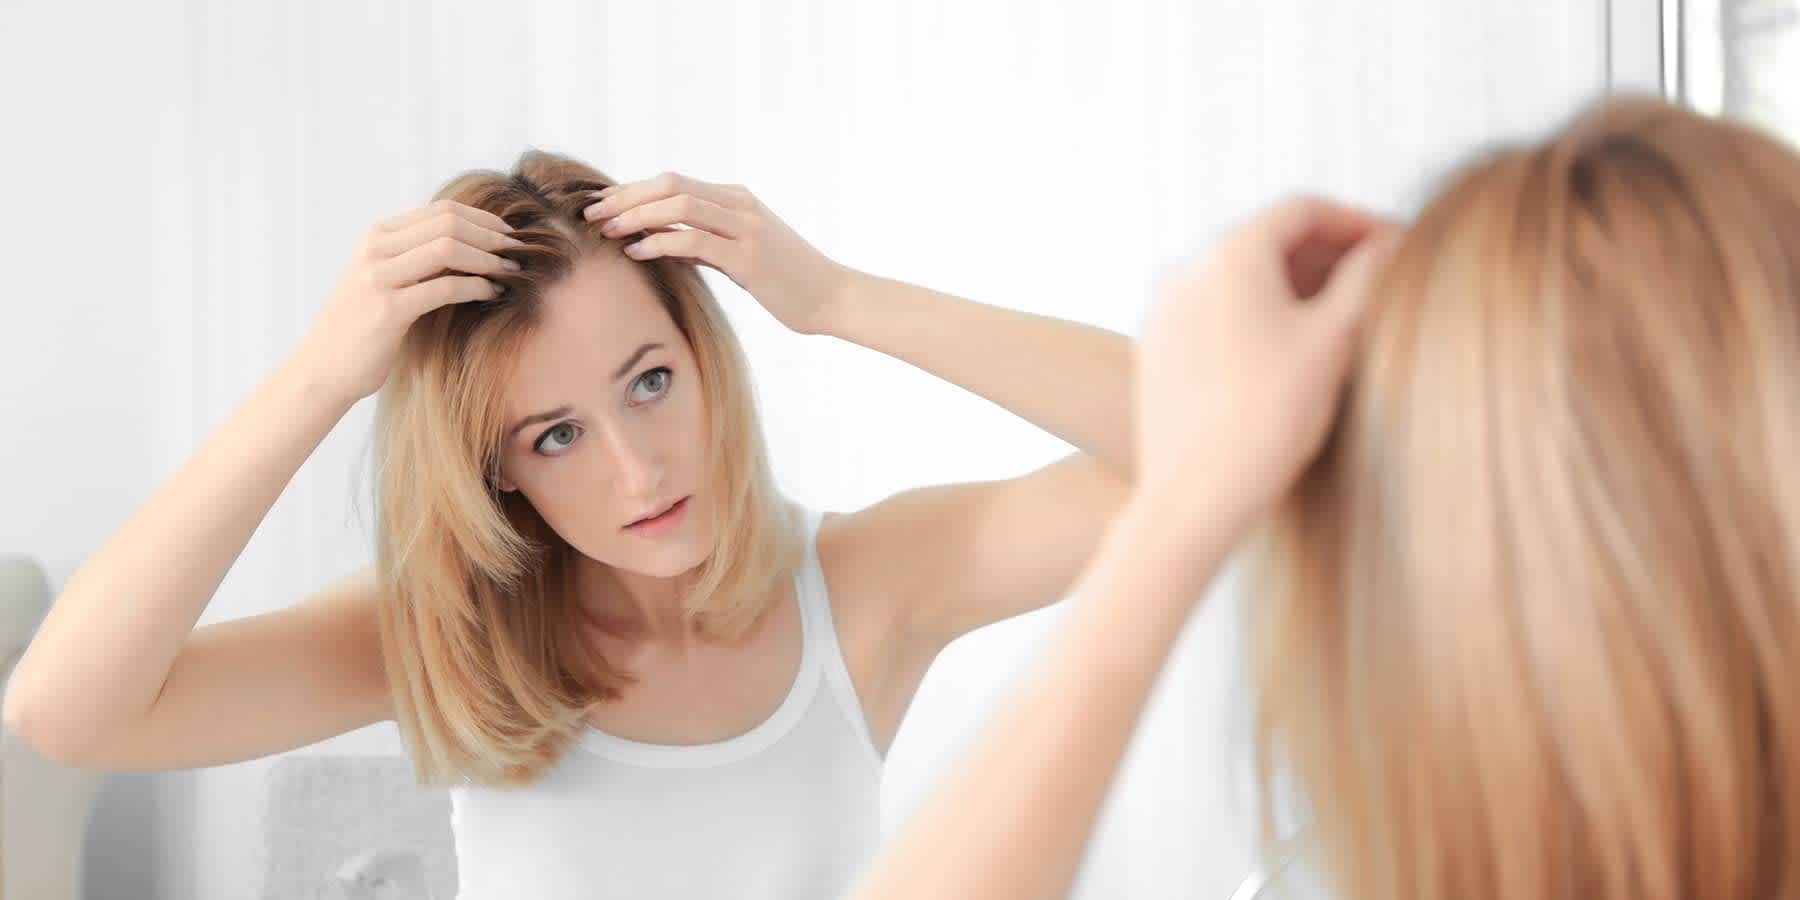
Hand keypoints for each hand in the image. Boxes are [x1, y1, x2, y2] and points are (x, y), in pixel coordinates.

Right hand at [293, 200, 522, 403]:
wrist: (326, 367)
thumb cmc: (366, 325)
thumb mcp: (388, 279)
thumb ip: (418, 257)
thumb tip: (475, 242)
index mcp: (377, 235)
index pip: (441, 211)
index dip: (484, 219)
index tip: (510, 236)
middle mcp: (375, 249)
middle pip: (449, 224)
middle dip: (492, 237)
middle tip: (519, 253)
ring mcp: (378, 277)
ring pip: (448, 249)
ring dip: (488, 260)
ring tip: (512, 272)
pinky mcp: (388, 309)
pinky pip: (444, 288)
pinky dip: (476, 287)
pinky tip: (493, 294)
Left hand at [582, 173, 850, 334]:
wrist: (832, 298)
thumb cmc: (787, 282)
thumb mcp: (741, 257)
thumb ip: (705, 244)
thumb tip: (662, 242)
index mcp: (737, 199)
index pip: (674, 182)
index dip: (632, 190)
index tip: (601, 205)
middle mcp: (740, 205)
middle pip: (670, 185)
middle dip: (626, 197)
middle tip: (591, 213)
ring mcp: (746, 228)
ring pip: (679, 205)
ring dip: (636, 216)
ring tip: (607, 231)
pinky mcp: (749, 257)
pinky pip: (694, 241)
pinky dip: (659, 242)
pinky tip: (637, 252)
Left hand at [1135, 196, 1402, 530]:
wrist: (1194, 495)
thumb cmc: (1267, 418)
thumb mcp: (1334, 340)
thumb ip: (1367, 278)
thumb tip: (1387, 247)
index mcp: (1229, 252)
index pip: (1304, 208)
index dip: (1358, 221)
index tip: (1395, 246)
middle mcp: (1186, 269)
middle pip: (1269, 239)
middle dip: (1328, 254)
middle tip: (1377, 281)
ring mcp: (1164, 308)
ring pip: (1241, 276)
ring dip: (1294, 285)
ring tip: (1341, 318)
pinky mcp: (1156, 347)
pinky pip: (1215, 310)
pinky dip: (1258, 314)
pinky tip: (1291, 350)